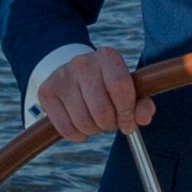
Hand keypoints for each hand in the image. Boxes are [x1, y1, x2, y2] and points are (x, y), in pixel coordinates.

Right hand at [35, 45, 150, 142]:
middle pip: (102, 110)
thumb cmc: (106, 85)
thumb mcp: (128, 89)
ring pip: (83, 122)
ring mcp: (62, 76)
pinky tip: (81, 126)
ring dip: (94, 130)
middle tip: (109, 122)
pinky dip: (77, 135)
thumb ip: (142, 104)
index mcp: (107, 56)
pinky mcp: (46, 92)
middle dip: (110, 124)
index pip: (120, 88)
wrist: (74, 74)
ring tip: (95, 121)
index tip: (128, 124)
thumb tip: (144, 118)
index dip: (127, 112)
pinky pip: (65, 128)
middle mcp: (83, 62)